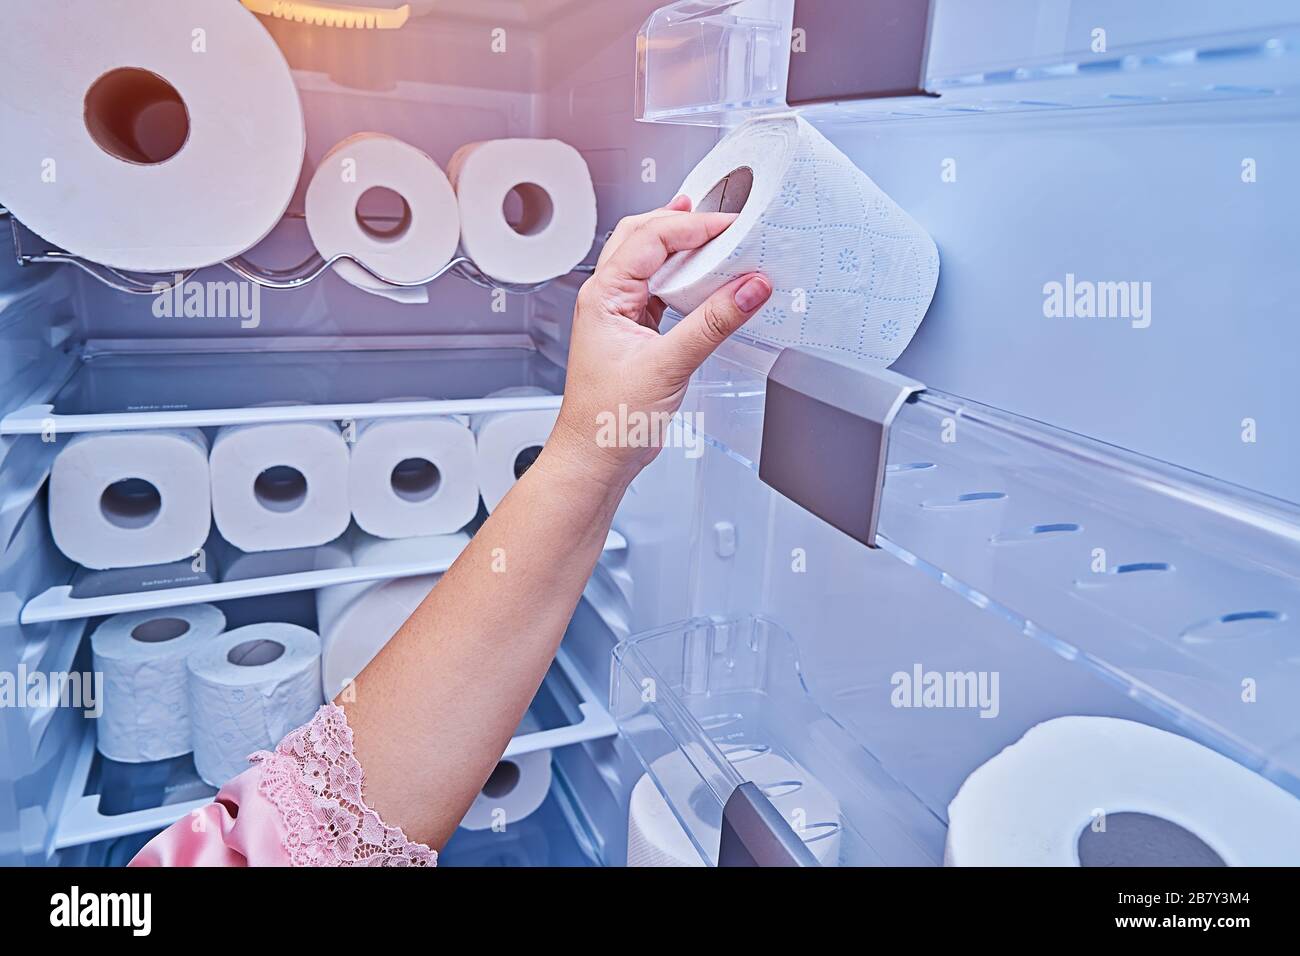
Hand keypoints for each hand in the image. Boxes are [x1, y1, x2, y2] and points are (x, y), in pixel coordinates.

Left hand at [548, 196, 772, 484]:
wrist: (595, 457)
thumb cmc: (607, 419)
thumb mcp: (669, 365)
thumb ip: (714, 323)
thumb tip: (749, 288)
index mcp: (603, 295)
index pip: (650, 237)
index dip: (693, 226)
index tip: (731, 228)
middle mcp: (606, 298)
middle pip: (642, 236)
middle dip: (682, 221)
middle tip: (722, 219)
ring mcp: (619, 314)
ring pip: (650, 261)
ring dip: (682, 247)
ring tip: (717, 240)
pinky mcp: (634, 332)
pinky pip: (659, 290)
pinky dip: (684, 279)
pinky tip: (705, 281)